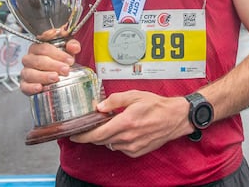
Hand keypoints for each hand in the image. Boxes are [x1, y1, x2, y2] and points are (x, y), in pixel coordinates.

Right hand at [19, 39, 79, 95]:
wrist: (55, 74)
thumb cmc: (59, 60)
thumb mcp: (67, 50)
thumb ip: (72, 45)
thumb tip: (74, 47)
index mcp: (37, 48)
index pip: (45, 48)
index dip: (58, 54)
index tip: (70, 61)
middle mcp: (29, 59)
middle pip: (38, 61)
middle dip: (54, 65)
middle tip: (66, 70)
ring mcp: (26, 72)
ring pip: (30, 73)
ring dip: (43, 76)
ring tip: (55, 78)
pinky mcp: (24, 85)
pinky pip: (24, 86)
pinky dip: (31, 87)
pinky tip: (39, 88)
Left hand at [70, 90, 191, 157]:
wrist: (175, 118)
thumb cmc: (156, 105)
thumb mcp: (134, 95)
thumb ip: (114, 100)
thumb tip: (99, 107)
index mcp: (124, 123)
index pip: (96, 134)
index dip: (82, 136)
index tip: (73, 134)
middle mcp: (127, 138)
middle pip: (101, 140)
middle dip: (92, 134)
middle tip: (90, 125)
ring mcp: (132, 147)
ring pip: (110, 144)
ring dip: (106, 136)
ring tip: (112, 124)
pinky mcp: (136, 152)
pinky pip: (120, 148)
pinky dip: (117, 140)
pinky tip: (124, 130)